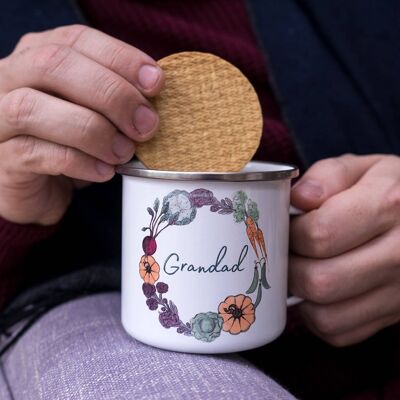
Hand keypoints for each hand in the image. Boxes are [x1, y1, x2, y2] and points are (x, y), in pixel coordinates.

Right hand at [0, 25, 163, 224]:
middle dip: (111, 94)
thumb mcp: (96, 113)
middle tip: (146, 125)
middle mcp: (11, 78)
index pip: (77, 40)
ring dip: (93, 131)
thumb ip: (116, 98)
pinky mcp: (2, 159)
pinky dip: (79, 161)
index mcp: (38, 57)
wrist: (40, 188)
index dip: (120, 58)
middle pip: (54, 65)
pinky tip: (104, 171)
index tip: (156, 83)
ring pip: (34, 108)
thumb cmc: (72, 144)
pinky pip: (35, 153)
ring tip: (124, 152)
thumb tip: (156, 94)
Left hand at [289, 154, 399, 346]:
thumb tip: (297, 198)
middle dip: (289, 267)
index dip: (291, 233)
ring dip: (300, 295)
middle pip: (319, 280)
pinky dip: (317, 315)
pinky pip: (339, 331)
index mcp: (390, 205)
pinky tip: (320, 290)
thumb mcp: (363, 168)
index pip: (319, 235)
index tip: (287, 226)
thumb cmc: (387, 191)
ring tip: (300, 269)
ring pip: (326, 315)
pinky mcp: (393, 315)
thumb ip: (327, 176)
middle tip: (286, 251)